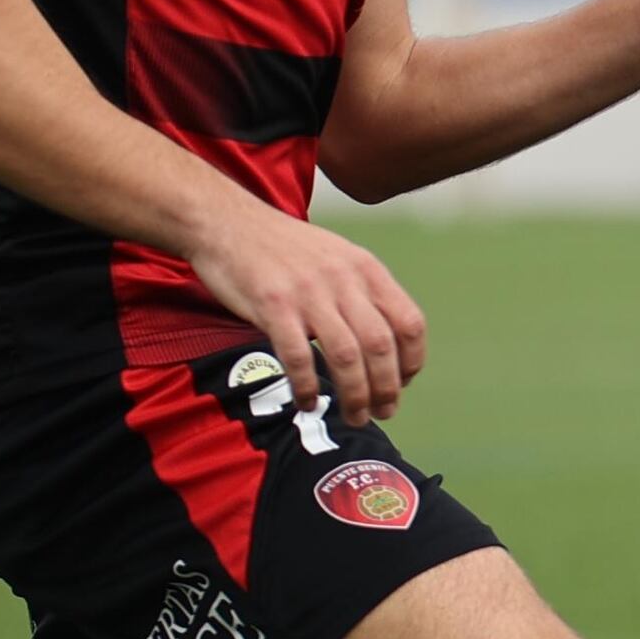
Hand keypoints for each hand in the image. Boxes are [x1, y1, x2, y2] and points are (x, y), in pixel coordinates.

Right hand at [186, 203, 431, 423]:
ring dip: (355, 394)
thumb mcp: (337, 257)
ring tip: (354, 416)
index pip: (408, 322)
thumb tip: (387, 343)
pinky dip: (307, 386)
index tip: (403, 383)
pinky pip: (298, 357)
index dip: (412, 360)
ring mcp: (308, 293)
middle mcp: (343, 280)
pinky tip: (307, 402)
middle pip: (381, 345)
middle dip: (387, 388)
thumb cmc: (284, 248)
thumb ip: (363, 292)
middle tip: (383, 412)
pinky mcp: (273, 306)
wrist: (227, 222)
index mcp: (365, 269)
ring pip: (346, 356)